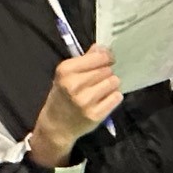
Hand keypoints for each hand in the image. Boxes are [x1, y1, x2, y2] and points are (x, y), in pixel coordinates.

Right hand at [29, 45, 123, 166]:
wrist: (56, 125)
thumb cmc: (62, 96)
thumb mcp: (66, 74)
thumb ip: (84, 59)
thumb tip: (102, 47)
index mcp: (66, 71)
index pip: (98, 57)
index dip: (107, 57)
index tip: (108, 59)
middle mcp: (75, 85)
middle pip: (107, 70)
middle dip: (108, 71)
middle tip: (102, 77)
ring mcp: (86, 101)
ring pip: (113, 82)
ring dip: (111, 84)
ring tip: (103, 88)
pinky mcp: (96, 114)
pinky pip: (116, 97)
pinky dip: (114, 96)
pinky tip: (105, 98)